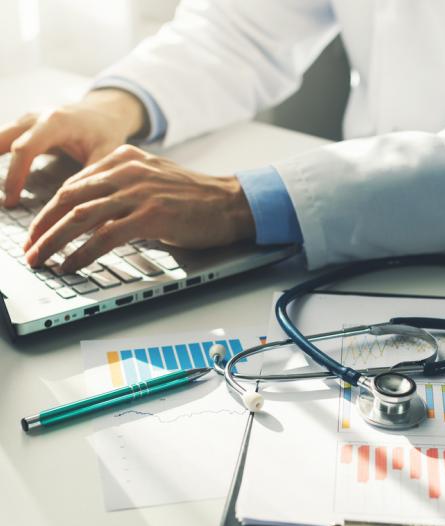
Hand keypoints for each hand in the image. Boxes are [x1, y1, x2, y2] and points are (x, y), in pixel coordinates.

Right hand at [0, 89, 145, 206]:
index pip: (25, 149)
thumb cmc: (105, 134)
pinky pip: (2, 141)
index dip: (15, 175)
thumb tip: (82, 207)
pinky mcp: (23, 127)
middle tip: (0, 200)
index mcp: (56, 123)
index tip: (12, 200)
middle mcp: (36, 118)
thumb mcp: (107, 153)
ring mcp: (27, 120)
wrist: (103, 112)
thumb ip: (93, 177)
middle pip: (3, 140)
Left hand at [23, 145, 255, 271]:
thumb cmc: (196, 198)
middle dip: (43, 225)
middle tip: (30, 247)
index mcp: (125, 159)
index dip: (51, 209)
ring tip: (41, 259)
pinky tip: (72, 264)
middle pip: (70, 197)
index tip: (39, 229)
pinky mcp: (151, 215)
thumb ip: (124, 190)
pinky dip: (83, 252)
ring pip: (81, 216)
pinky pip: (106, 235)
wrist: (230, 203)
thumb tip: (96, 217)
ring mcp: (138, 192)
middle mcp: (127, 171)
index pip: (75, 184)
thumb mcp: (154, 182)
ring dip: (55, 241)